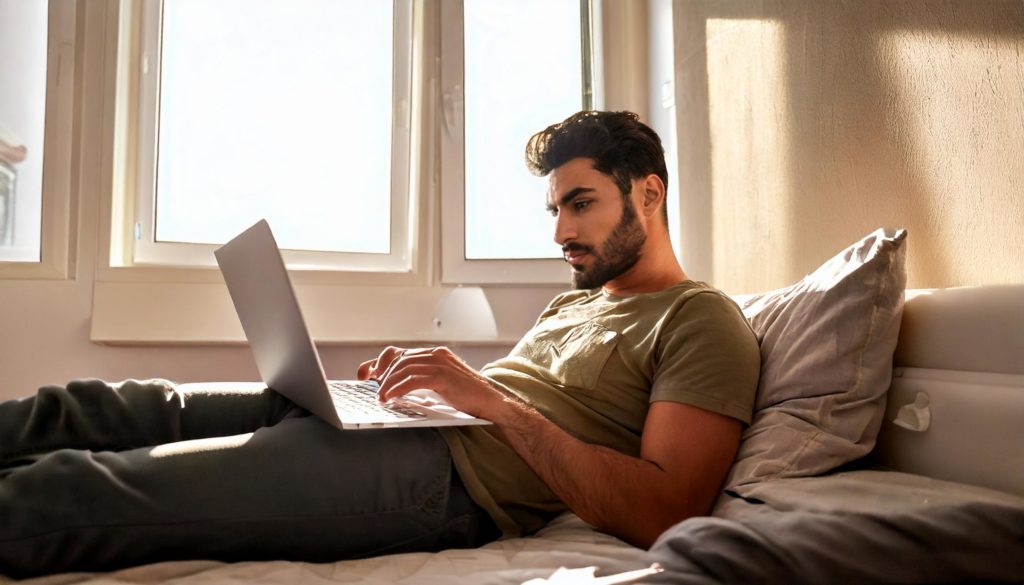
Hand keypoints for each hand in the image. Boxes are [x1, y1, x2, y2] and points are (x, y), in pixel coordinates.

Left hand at [357, 345, 508, 419]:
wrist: (491, 401)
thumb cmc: (466, 396)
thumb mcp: (439, 384)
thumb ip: (420, 379)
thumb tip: (392, 386)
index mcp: (435, 354)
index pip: (399, 352)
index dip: (378, 362)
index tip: (365, 374)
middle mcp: (436, 354)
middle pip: (398, 359)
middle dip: (381, 374)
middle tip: (372, 389)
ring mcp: (440, 363)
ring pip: (403, 368)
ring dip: (387, 383)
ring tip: (381, 397)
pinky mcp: (443, 376)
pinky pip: (412, 379)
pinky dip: (397, 388)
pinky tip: (390, 397)